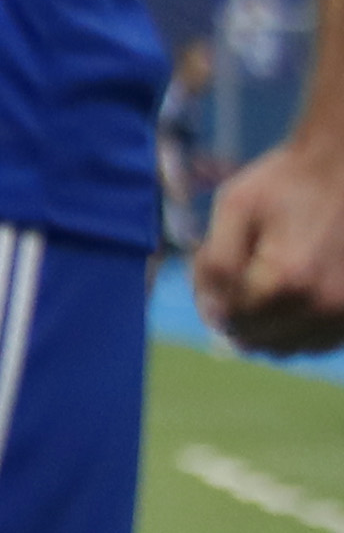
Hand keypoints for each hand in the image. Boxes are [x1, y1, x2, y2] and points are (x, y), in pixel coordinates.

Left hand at [197, 131, 343, 355]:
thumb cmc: (285, 184)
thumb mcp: (234, 207)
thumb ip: (215, 265)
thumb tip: (211, 313)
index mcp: (289, 280)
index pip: (230, 320)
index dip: (209, 298)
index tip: (210, 268)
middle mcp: (324, 307)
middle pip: (258, 341)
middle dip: (235, 314)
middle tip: (234, 275)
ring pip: (287, 349)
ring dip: (265, 327)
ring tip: (262, 283)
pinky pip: (316, 343)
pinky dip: (294, 328)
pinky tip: (287, 294)